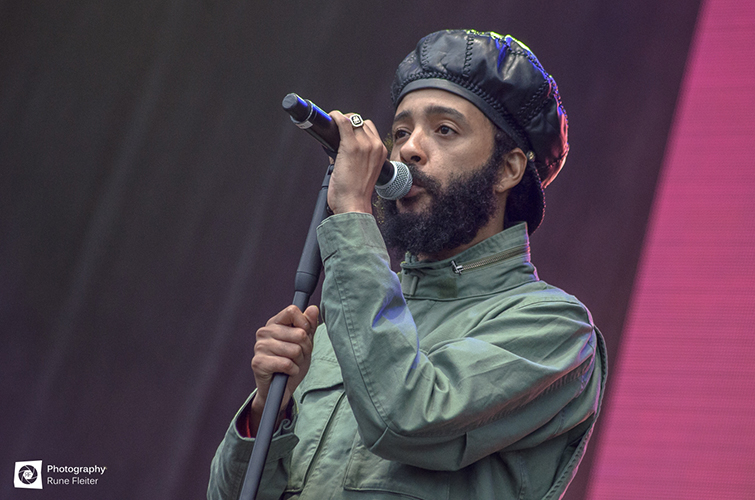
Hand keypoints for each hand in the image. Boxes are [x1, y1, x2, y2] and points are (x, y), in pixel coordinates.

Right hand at [249, 304, 318, 433]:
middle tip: (298, 356)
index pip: (292, 311)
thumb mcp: (305, 343)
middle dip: (305, 348)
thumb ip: (309, 325)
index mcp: (275, 323)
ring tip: (292, 364)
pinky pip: (286, 364)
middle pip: (299, 334)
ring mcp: (260, 347)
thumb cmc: (292, 363)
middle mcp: (264, 332)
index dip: (304, 323)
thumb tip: (313, 309)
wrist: (281, 389)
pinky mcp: (258, 363)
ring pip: (295, 350)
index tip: (305, 335)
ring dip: (299, 361)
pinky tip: (287, 372)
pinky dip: (293, 370)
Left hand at [326, 111, 387, 213]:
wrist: (353, 204)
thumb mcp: (362, 172)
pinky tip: (330, 119)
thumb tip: (335, 148)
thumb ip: (353, 158)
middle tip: (337, 129)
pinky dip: (335, 117)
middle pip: (361, 122)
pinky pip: (343, 122)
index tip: (346, 129)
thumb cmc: (355, 194)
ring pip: (352, 120)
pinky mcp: (350, 146)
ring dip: (341, 120)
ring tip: (332, 126)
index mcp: (380, 152)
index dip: (356, 127)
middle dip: (348, 123)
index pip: (370, 129)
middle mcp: (375, 146)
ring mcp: (364, 145)